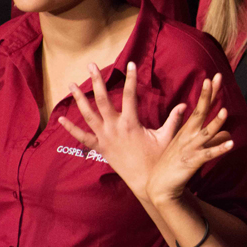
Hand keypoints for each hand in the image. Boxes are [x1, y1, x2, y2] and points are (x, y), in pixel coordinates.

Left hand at [59, 62, 186, 200]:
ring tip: (70, 85)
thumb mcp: (167, 138)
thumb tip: (185, 104)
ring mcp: (104, 138)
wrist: (145, 182)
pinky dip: (71, 128)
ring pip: (88, 115)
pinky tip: (61, 119)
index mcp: (131, 123)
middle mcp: (114, 128)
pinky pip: (82, 138)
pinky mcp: (100, 148)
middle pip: (102, 100)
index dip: (131, 78)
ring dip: (79, 99)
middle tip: (91, 66)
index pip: (130, 94)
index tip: (131, 63)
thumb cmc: (158, 160)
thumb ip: (174, 120)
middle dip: (96, 81)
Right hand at [146, 75, 234, 205]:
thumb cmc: (174, 163)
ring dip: (216, 122)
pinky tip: (231, 144)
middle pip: (200, 112)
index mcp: (187, 130)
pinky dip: (220, 149)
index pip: (200, 107)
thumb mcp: (189, 145)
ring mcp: (190, 148)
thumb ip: (209, 137)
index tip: (214, 77)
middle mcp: (188, 136)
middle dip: (208, 95)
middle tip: (215, 79)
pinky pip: (208, 154)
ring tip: (225, 111)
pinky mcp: (193, 162)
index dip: (208, 93)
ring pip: (206, 133)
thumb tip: (226, 131)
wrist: (160, 186)